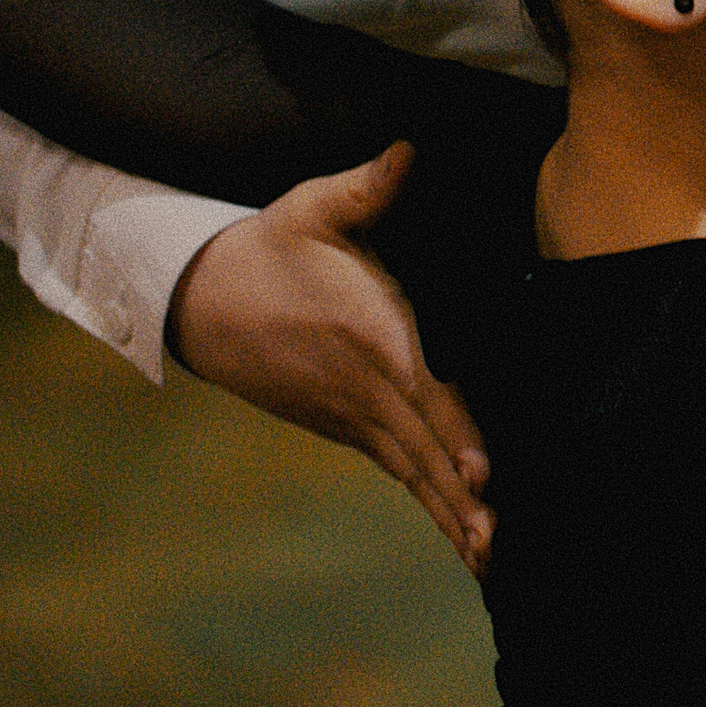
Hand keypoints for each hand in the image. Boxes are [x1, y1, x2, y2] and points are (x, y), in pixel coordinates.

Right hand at [168, 143, 493, 573]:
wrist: (204, 298)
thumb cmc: (275, 245)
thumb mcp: (313, 207)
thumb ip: (366, 186)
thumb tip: (409, 150)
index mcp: (368, 332)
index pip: (421, 386)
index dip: (454, 427)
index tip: (483, 469)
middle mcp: (362, 385)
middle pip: (421, 445)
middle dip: (461, 494)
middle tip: (501, 538)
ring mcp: (353, 414)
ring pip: (410, 468)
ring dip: (449, 512)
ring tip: (491, 556)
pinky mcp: (349, 427)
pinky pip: (399, 468)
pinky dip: (431, 502)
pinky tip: (467, 535)